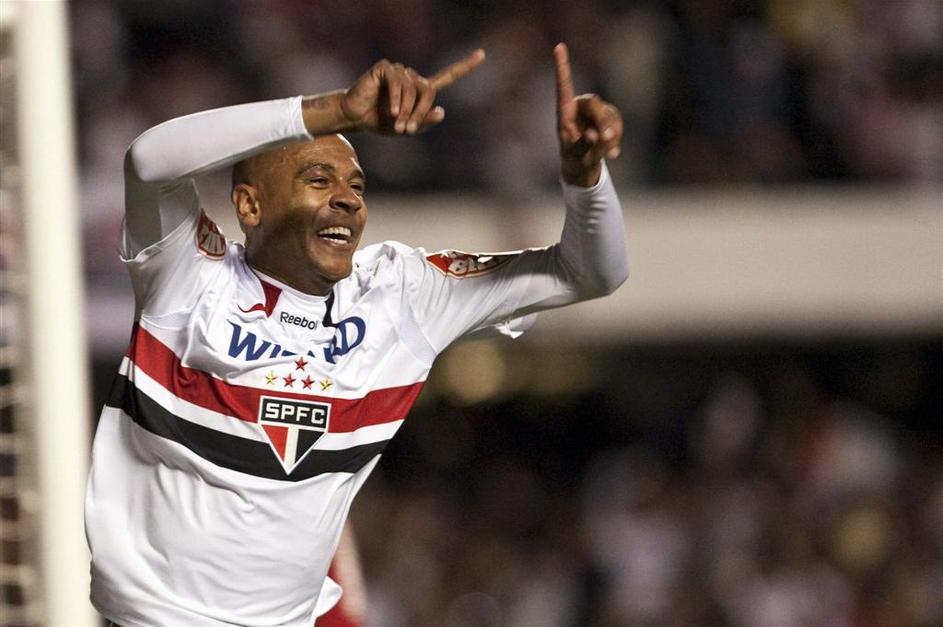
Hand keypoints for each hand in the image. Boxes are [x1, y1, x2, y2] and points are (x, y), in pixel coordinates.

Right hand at [339, 49, 485, 134]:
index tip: (482, 54)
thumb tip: (442, 112)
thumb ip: (424, 122)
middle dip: (420, 112)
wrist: (356, 117)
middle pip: (428, 91)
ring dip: (406, 110)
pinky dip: (396, 99)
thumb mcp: (407, 128)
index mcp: (421, 90)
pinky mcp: (386, 68)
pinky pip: (397, 82)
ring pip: (412, 89)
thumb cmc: (381, 123)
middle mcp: (413, 78)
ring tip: (396, 124)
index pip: (447, 76)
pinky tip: (390, 110)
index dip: (465, 66)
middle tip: (407, 130)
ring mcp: (400, 71)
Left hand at [554, 43, 622, 186]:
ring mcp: (594, 113)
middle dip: (602, 121)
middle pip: (594, 104)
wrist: (584, 170)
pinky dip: (617, 138)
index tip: (558, 46)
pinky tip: (613, 155)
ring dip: (612, 133)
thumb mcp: (577, 157)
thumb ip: (584, 145)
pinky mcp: (607, 119)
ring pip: (609, 114)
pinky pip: (617, 122)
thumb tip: (595, 134)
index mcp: (565, 114)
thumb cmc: (574, 161)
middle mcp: (579, 108)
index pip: (564, 87)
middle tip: (605, 139)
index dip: (562, 67)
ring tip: (608, 153)